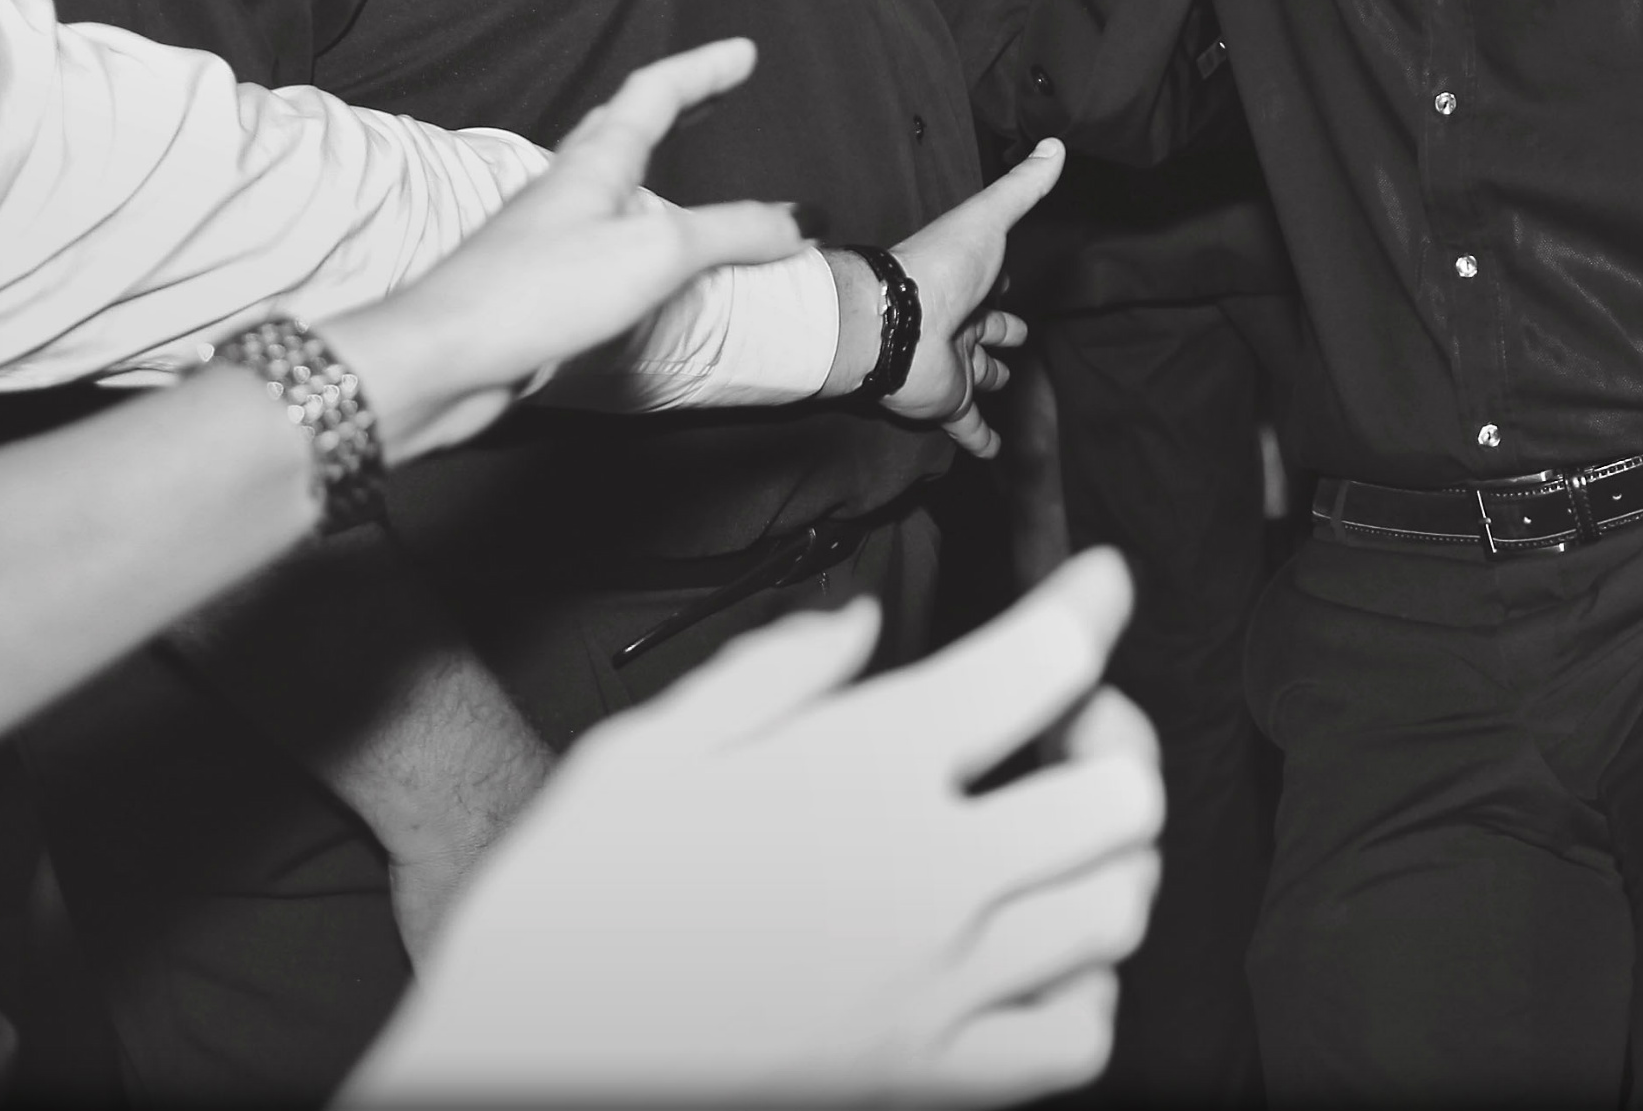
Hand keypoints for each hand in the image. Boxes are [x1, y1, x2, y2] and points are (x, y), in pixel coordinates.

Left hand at [325, 40, 801, 458]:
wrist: (441, 358)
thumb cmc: (540, 289)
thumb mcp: (657, 253)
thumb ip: (734, 233)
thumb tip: (804, 221)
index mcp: (595, 163)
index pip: (654, 94)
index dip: (702, 70)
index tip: (744, 51)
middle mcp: (568, 188)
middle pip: (623, 126)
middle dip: (675, 102)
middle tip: (717, 88)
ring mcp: (547, 235)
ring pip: (609, 182)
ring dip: (652, 161)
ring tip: (686, 161)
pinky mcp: (540, 284)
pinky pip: (603, 238)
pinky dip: (638, 226)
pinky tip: (644, 255)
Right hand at [349, 550, 1160, 1104]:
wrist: (519, 1069)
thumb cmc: (567, 911)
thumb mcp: (643, 755)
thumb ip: (769, 677)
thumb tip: (859, 628)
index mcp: (863, 772)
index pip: (1046, 659)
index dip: (1090, 601)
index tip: (1097, 582)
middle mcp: (926, 879)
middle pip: (1122, 796)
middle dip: (1118, 742)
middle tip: (1071, 729)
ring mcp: (937, 991)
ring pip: (1118, 912)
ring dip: (1107, 859)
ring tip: (1056, 839)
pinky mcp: (928, 1081)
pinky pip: (1076, 1040)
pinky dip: (1085, 992)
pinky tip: (1038, 960)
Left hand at [869, 140, 1063, 451]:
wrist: (894, 318)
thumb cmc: (940, 264)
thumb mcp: (989, 217)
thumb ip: (1023, 186)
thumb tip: (1057, 145)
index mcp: (967, 281)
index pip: (991, 281)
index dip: (1002, 280)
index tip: (1012, 280)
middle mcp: (959, 322)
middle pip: (986, 329)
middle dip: (1001, 331)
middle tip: (1018, 336)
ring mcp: (952, 364)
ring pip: (977, 374)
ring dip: (990, 379)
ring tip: (1005, 383)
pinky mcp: (947, 401)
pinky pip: (968, 426)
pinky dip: (982, 439)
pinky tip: (996, 451)